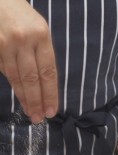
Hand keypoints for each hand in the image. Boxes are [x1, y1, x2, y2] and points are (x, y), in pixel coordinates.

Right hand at [0, 0, 57, 122]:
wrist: (0, 0)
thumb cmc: (24, 18)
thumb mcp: (40, 32)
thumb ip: (42, 56)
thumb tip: (42, 87)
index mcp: (41, 36)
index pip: (48, 72)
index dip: (50, 94)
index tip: (52, 111)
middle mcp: (23, 40)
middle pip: (32, 79)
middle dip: (36, 101)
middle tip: (40, 118)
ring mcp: (5, 44)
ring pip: (15, 78)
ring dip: (24, 98)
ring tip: (31, 113)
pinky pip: (3, 71)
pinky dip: (13, 85)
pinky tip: (20, 96)